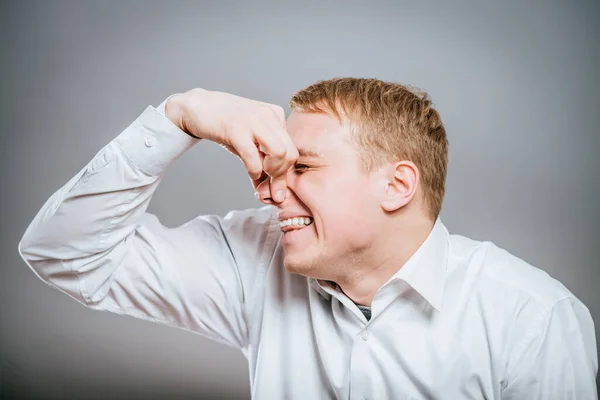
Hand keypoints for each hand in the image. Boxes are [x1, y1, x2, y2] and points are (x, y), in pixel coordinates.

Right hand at [165, 88, 297, 202]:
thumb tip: (273, 192)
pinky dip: (254, 170)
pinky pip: (253, 155)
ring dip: (271, 172)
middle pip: (290, 154)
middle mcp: (269, 116)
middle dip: (280, 176)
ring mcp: (253, 120)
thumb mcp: (249, 143)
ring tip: (260, 176)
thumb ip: (262, 163)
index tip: (272, 186)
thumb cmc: (225, 127)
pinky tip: (251, 172)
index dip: (284, 173)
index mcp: (276, 116)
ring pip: (279, 153)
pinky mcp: (236, 128)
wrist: (198, 107)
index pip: (292, 150)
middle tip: (267, 185)